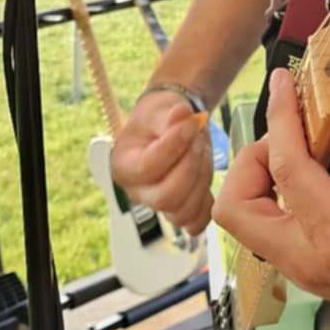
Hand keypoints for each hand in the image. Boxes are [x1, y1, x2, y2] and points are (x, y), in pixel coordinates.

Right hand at [111, 87, 214, 235]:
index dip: (174, 146)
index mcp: (123, 167)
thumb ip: (170, 114)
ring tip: (202, 153)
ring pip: (182, 212)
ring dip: (201, 181)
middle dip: (190, 167)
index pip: (148, 168)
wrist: (170, 126)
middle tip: (199, 140)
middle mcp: (137, 192)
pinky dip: (206, 204)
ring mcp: (157, 205)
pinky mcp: (178, 211)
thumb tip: (182, 114)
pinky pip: (195, 222)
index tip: (191, 123)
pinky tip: (205, 176)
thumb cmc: (160, 117)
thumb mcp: (160, 108)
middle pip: (166, 198)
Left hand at [211, 67, 329, 319]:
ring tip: (302, 148)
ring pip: (244, 221)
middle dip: (251, 160)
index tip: (283, 85)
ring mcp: (302, 271)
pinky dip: (274, 192)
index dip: (280, 119)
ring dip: (258, 177)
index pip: (285, 171)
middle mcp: (307, 263)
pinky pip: (266, 228)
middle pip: (236, 209)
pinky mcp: (306, 269)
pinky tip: (310, 170)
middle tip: (290, 132)